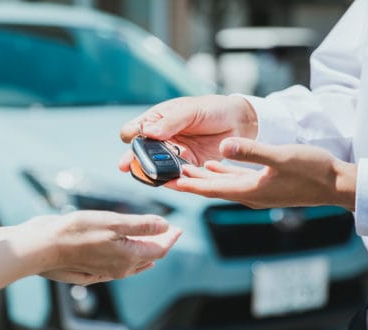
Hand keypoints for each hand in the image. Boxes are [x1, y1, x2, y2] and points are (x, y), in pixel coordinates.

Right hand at [16, 211, 181, 284]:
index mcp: (129, 257)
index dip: (170, 238)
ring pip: (133, 264)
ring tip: (151, 243)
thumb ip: (142, 225)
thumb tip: (165, 227)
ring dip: (145, 252)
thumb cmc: (77, 231)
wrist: (44, 246)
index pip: (158, 249)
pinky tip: (125, 256)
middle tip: (169, 233)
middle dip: (160, 244)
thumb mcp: (114, 223)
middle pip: (147, 257)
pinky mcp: (91, 269)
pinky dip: (128, 259)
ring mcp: (105, 271)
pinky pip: (118, 267)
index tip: (178, 228)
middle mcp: (120, 268)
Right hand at [118, 95, 256, 170]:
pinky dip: (170, 179)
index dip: (132, 136)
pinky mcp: (187, 166)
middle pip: (140, 152)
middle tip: (128, 166)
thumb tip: (147, 132)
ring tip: (148, 175)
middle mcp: (161, 138)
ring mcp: (172, 153)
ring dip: (151, 171)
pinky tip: (167, 181)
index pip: (133, 130)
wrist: (239, 122)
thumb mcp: (190, 110)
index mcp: (156, 120)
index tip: (136, 138)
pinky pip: (174, 175)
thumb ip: (170, 122)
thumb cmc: (212, 109)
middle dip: (134, 159)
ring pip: (155, 166)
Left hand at [166, 138, 356, 210]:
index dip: (187, 186)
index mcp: (249, 191)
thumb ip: (251, 152)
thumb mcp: (280, 157)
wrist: (337, 184)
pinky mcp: (265, 186)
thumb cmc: (312, 170)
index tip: (166, 183)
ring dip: (203, 178)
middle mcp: (249, 195)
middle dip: (189, 183)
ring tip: (184, 170)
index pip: (209, 189)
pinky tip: (215, 165)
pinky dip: (221, 174)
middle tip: (167, 175)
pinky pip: (235, 181)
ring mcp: (257, 192)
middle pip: (211, 189)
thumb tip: (223, 148)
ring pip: (221, 185)